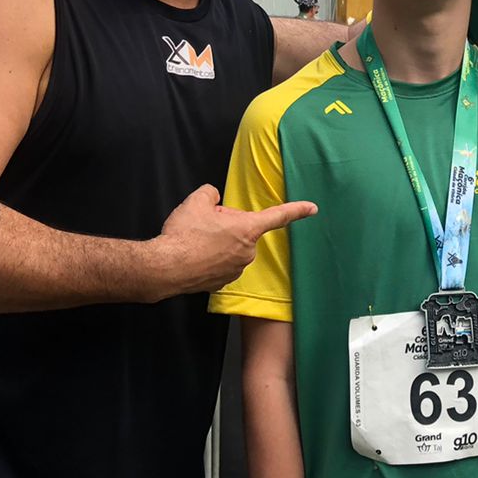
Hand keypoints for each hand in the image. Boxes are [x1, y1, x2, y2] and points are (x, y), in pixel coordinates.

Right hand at [148, 184, 316, 298]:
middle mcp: (247, 252)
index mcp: (247, 229)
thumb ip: (210, 193)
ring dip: (217, 242)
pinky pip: (219, 264)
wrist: (165, 268)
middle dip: (227, 225)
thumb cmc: (184, 235)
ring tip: (195, 240)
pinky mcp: (221, 283)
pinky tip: (193, 255)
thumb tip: (213, 197)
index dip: (297, 210)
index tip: (312, 208)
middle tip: (205, 223)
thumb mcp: (196, 201)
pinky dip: (209, 258)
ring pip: (230, 248)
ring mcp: (235, 270)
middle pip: (242, 230)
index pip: (278, 216)